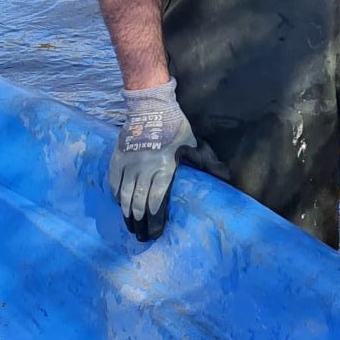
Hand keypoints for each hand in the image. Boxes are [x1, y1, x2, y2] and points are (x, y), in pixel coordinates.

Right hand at [108, 78, 194, 240]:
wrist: (150, 106)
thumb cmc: (174, 126)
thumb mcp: (192, 143)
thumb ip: (206, 161)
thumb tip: (226, 177)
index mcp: (164, 166)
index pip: (156, 198)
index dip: (154, 215)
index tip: (154, 228)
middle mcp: (145, 168)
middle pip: (138, 200)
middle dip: (139, 219)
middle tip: (140, 233)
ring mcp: (129, 162)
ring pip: (124, 193)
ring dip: (126, 211)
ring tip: (129, 223)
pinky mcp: (118, 157)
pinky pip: (114, 180)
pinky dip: (115, 193)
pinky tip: (118, 202)